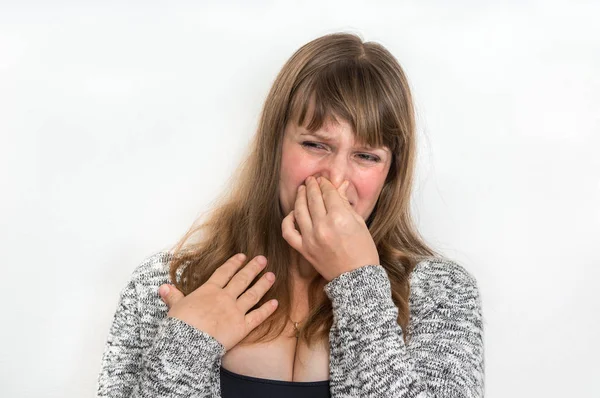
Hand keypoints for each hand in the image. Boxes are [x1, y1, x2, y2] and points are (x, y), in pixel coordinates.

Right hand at [158, 253, 277, 350]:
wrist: (188, 342)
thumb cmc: (180, 325)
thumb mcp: (175, 307)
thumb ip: (173, 296)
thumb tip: (163, 288)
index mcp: (209, 291)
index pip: (223, 273)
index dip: (234, 263)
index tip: (242, 256)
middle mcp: (225, 297)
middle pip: (241, 279)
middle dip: (253, 268)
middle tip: (263, 259)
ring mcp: (235, 311)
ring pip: (252, 294)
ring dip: (263, 284)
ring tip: (272, 275)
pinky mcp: (242, 327)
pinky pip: (257, 316)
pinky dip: (267, 310)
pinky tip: (275, 303)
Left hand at [281, 175, 379, 280]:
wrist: (356, 278)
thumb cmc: (363, 251)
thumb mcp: (359, 224)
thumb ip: (346, 204)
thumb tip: (341, 186)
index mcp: (340, 218)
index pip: (328, 193)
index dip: (325, 184)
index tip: (323, 180)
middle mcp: (323, 226)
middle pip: (313, 198)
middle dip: (312, 186)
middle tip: (311, 180)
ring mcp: (310, 238)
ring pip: (299, 210)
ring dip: (300, 197)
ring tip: (301, 190)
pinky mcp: (303, 249)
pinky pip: (288, 231)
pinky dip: (288, 220)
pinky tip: (293, 213)